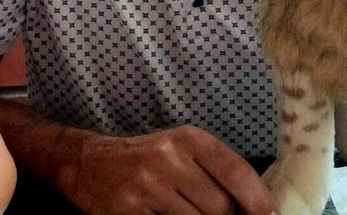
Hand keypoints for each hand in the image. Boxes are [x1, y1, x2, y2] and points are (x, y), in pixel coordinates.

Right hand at [57, 124, 277, 214]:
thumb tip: (252, 202)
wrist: (88, 163)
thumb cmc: (144, 158)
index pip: (235, 171)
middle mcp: (171, 158)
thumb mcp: (178, 150)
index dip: (258, 200)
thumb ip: (212, 170)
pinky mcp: (132, 211)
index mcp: (189, 138)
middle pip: (219, 205)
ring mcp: (150, 186)